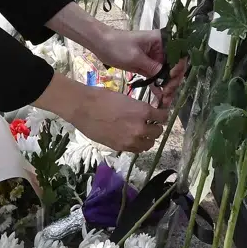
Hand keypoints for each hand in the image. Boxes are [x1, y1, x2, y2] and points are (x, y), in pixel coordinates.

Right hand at [36, 74, 168, 152]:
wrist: (83, 108)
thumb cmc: (103, 97)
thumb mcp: (126, 99)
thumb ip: (139, 109)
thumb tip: (146, 114)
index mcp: (143, 111)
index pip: (163, 117)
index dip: (162, 115)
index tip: (159, 115)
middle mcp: (140, 127)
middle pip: (158, 132)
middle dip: (155, 127)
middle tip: (150, 124)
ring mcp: (130, 140)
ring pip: (148, 144)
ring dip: (147, 138)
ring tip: (141, 133)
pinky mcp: (120, 147)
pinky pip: (136, 150)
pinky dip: (137, 145)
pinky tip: (131, 138)